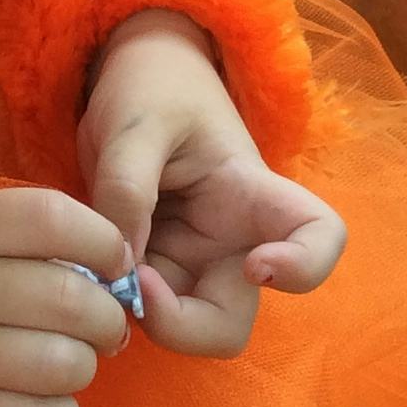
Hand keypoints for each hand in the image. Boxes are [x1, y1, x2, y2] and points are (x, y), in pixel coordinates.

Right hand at [0, 188, 134, 406]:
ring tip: (69, 362)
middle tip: (103, 324)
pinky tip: (48, 403)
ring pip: (61, 366)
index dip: (104, 241)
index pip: (55, 220)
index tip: (114, 261)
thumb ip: (10, 233)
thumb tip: (100, 266)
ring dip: (83, 366)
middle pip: (72, 301)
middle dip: (107, 316)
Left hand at [78, 14, 346, 360]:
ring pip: (182, 328)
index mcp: (251, 194)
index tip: (254, 265)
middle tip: (134, 285)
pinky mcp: (154, 269)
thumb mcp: (135, 124)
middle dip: (182, 326)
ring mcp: (190, 261)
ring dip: (139, 314)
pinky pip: (140, 308)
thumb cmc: (151, 89)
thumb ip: (127, 189)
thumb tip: (118, 269)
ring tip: (98, 266)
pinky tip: (87, 268)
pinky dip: (112, 300)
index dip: (305, 267)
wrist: (131, 78)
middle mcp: (231, 241)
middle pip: (232, 323)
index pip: (319, 237)